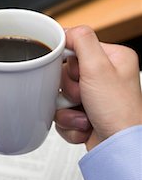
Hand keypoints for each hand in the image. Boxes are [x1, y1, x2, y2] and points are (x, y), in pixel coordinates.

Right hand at [55, 26, 141, 150]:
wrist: (117, 148)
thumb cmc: (119, 113)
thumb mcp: (99, 69)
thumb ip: (82, 41)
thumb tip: (66, 31)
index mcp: (112, 59)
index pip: (76, 47)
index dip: (67, 62)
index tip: (69, 72)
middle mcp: (104, 77)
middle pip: (64, 73)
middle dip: (68, 90)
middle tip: (82, 96)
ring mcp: (93, 97)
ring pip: (60, 96)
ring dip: (67, 109)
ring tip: (85, 115)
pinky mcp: (84, 114)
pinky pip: (62, 113)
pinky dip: (69, 123)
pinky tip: (84, 125)